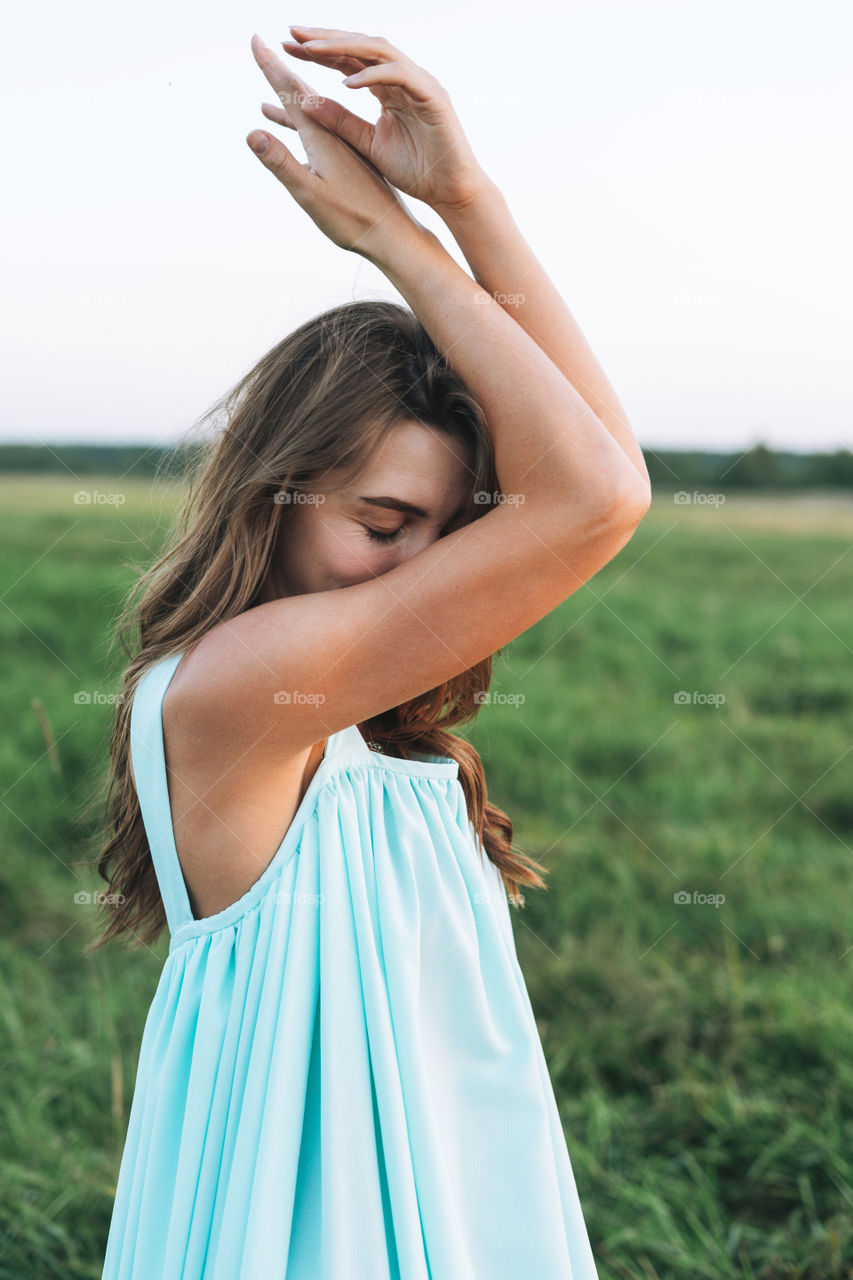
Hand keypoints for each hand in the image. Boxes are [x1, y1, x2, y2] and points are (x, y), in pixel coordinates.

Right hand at [246, 34, 425, 263]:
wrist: (393, 235)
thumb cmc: (353, 220)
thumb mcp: (311, 194)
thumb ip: (282, 163)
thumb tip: (252, 133)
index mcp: (324, 137)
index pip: (293, 91)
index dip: (272, 65)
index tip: (255, 39)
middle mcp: (335, 135)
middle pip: (304, 92)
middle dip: (281, 68)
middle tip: (261, 44)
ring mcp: (343, 147)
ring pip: (313, 113)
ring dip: (291, 98)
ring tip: (268, 90)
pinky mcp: (349, 160)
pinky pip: (323, 130)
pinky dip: (306, 125)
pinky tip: (299, 129)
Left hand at [261, 27, 488, 213]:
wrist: (452, 193)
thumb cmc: (417, 171)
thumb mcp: (369, 144)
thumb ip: (342, 123)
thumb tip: (307, 104)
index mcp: (386, 88)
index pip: (348, 61)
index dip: (319, 52)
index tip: (287, 47)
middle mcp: (402, 78)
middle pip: (360, 46)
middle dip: (325, 38)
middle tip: (292, 32)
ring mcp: (419, 83)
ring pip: (378, 51)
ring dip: (343, 47)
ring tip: (311, 50)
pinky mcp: (433, 96)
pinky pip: (399, 76)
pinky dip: (372, 76)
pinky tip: (346, 83)